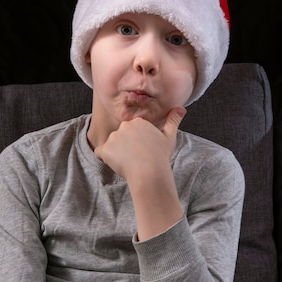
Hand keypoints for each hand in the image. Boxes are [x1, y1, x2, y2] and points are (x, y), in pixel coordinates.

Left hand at [94, 107, 186, 239]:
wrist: (150, 173)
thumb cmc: (160, 156)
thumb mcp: (169, 136)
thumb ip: (173, 120)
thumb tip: (181, 107)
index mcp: (138, 121)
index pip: (131, 130)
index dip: (136, 142)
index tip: (143, 150)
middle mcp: (124, 125)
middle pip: (120, 136)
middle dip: (125, 146)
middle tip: (137, 157)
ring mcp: (113, 137)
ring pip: (111, 145)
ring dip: (116, 153)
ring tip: (130, 162)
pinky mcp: (105, 149)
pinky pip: (100, 153)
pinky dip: (105, 159)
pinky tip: (118, 164)